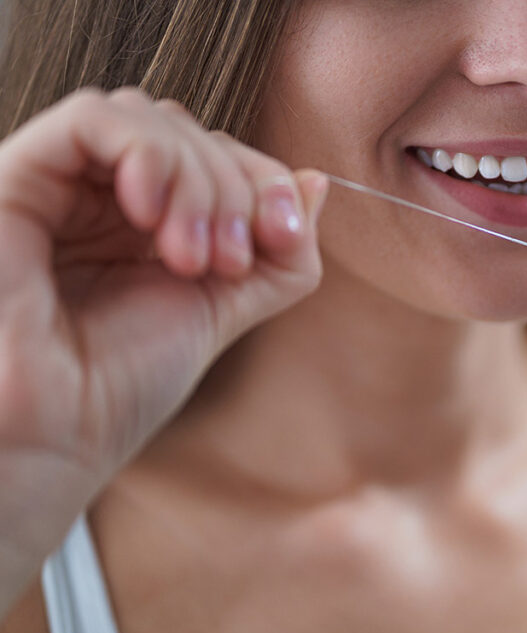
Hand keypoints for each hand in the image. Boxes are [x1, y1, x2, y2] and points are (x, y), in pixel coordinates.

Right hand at [0, 87, 326, 613]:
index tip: (283, 237)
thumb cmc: (119, 388)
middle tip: (229, 261)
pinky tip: (152, 215)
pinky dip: (147, 153)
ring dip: (198, 179)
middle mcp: (99, 197)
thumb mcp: (223, 309)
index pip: (218, 156)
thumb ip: (278, 254)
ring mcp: (59, 184)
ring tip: (192, 256)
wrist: (51, 438)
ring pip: (149, 118)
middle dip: (234, 188)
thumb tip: (315, 182)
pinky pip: (92, 118)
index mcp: (145, 223)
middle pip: (190, 133)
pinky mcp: (17, 178)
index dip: (264, 182)